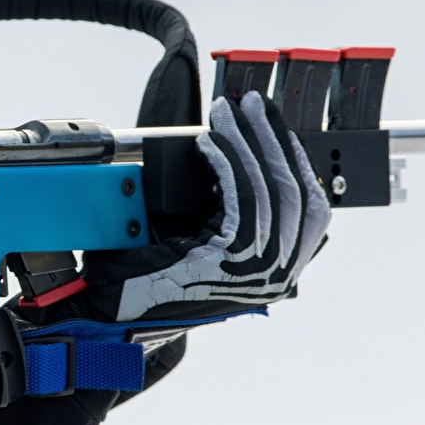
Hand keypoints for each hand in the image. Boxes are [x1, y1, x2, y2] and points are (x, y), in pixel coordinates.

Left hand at [73, 92, 331, 322]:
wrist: (114, 317)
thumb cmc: (147, 284)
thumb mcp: (201, 245)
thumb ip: (228, 214)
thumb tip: (232, 158)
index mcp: (277, 273)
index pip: (310, 207)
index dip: (297, 161)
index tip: (277, 128)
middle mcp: (276, 276)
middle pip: (295, 191)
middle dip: (274, 140)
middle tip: (254, 106)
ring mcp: (258, 271)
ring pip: (267, 188)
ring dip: (247, 142)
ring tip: (228, 115)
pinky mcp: (231, 260)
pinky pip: (240, 197)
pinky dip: (226, 163)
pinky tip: (210, 143)